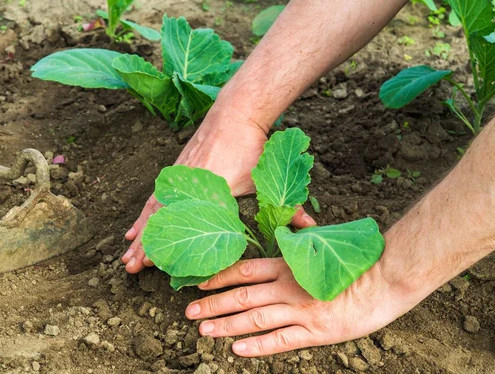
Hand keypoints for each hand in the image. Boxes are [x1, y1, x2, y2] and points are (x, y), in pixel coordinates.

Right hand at [121, 108, 316, 272]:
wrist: (234, 111)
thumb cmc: (251, 147)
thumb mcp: (266, 181)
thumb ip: (289, 208)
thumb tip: (313, 227)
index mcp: (208, 196)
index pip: (183, 229)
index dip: (166, 249)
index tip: (152, 269)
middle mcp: (187, 190)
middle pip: (160, 224)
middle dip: (145, 249)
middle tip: (131, 269)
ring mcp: (177, 180)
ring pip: (152, 213)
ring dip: (139, 236)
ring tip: (127, 255)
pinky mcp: (175, 172)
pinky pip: (153, 199)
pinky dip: (143, 215)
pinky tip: (134, 226)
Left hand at [184, 256, 416, 356]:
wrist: (386, 278)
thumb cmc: (354, 258)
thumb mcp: (322, 243)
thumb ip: (301, 239)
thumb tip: (290, 226)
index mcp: (289, 264)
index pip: (244, 269)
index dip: (219, 277)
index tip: (199, 283)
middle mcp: (288, 287)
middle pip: (242, 295)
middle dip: (213, 304)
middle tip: (189, 312)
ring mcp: (301, 310)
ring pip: (255, 319)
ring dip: (227, 325)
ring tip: (204, 330)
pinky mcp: (316, 332)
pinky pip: (281, 340)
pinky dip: (257, 345)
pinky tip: (237, 349)